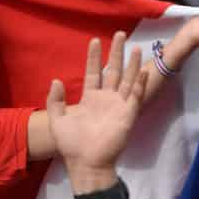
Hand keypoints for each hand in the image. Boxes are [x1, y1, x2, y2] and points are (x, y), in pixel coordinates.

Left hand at [47, 32, 146, 173]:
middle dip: (116, 53)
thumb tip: (56, 80)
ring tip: (136, 47)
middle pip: (113, 71)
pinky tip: (143, 71)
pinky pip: (136, 96)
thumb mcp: (57, 120)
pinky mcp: (128, 115)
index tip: (94, 40)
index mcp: (90, 99)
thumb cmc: (71, 144)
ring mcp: (118, 106)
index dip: (94, 57)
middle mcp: (106, 99)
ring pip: (128, 80)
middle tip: (120, 34)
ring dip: (132, 64)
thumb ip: (55, 100)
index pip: (93, 72)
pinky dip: (140, 84)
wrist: (85, 163)